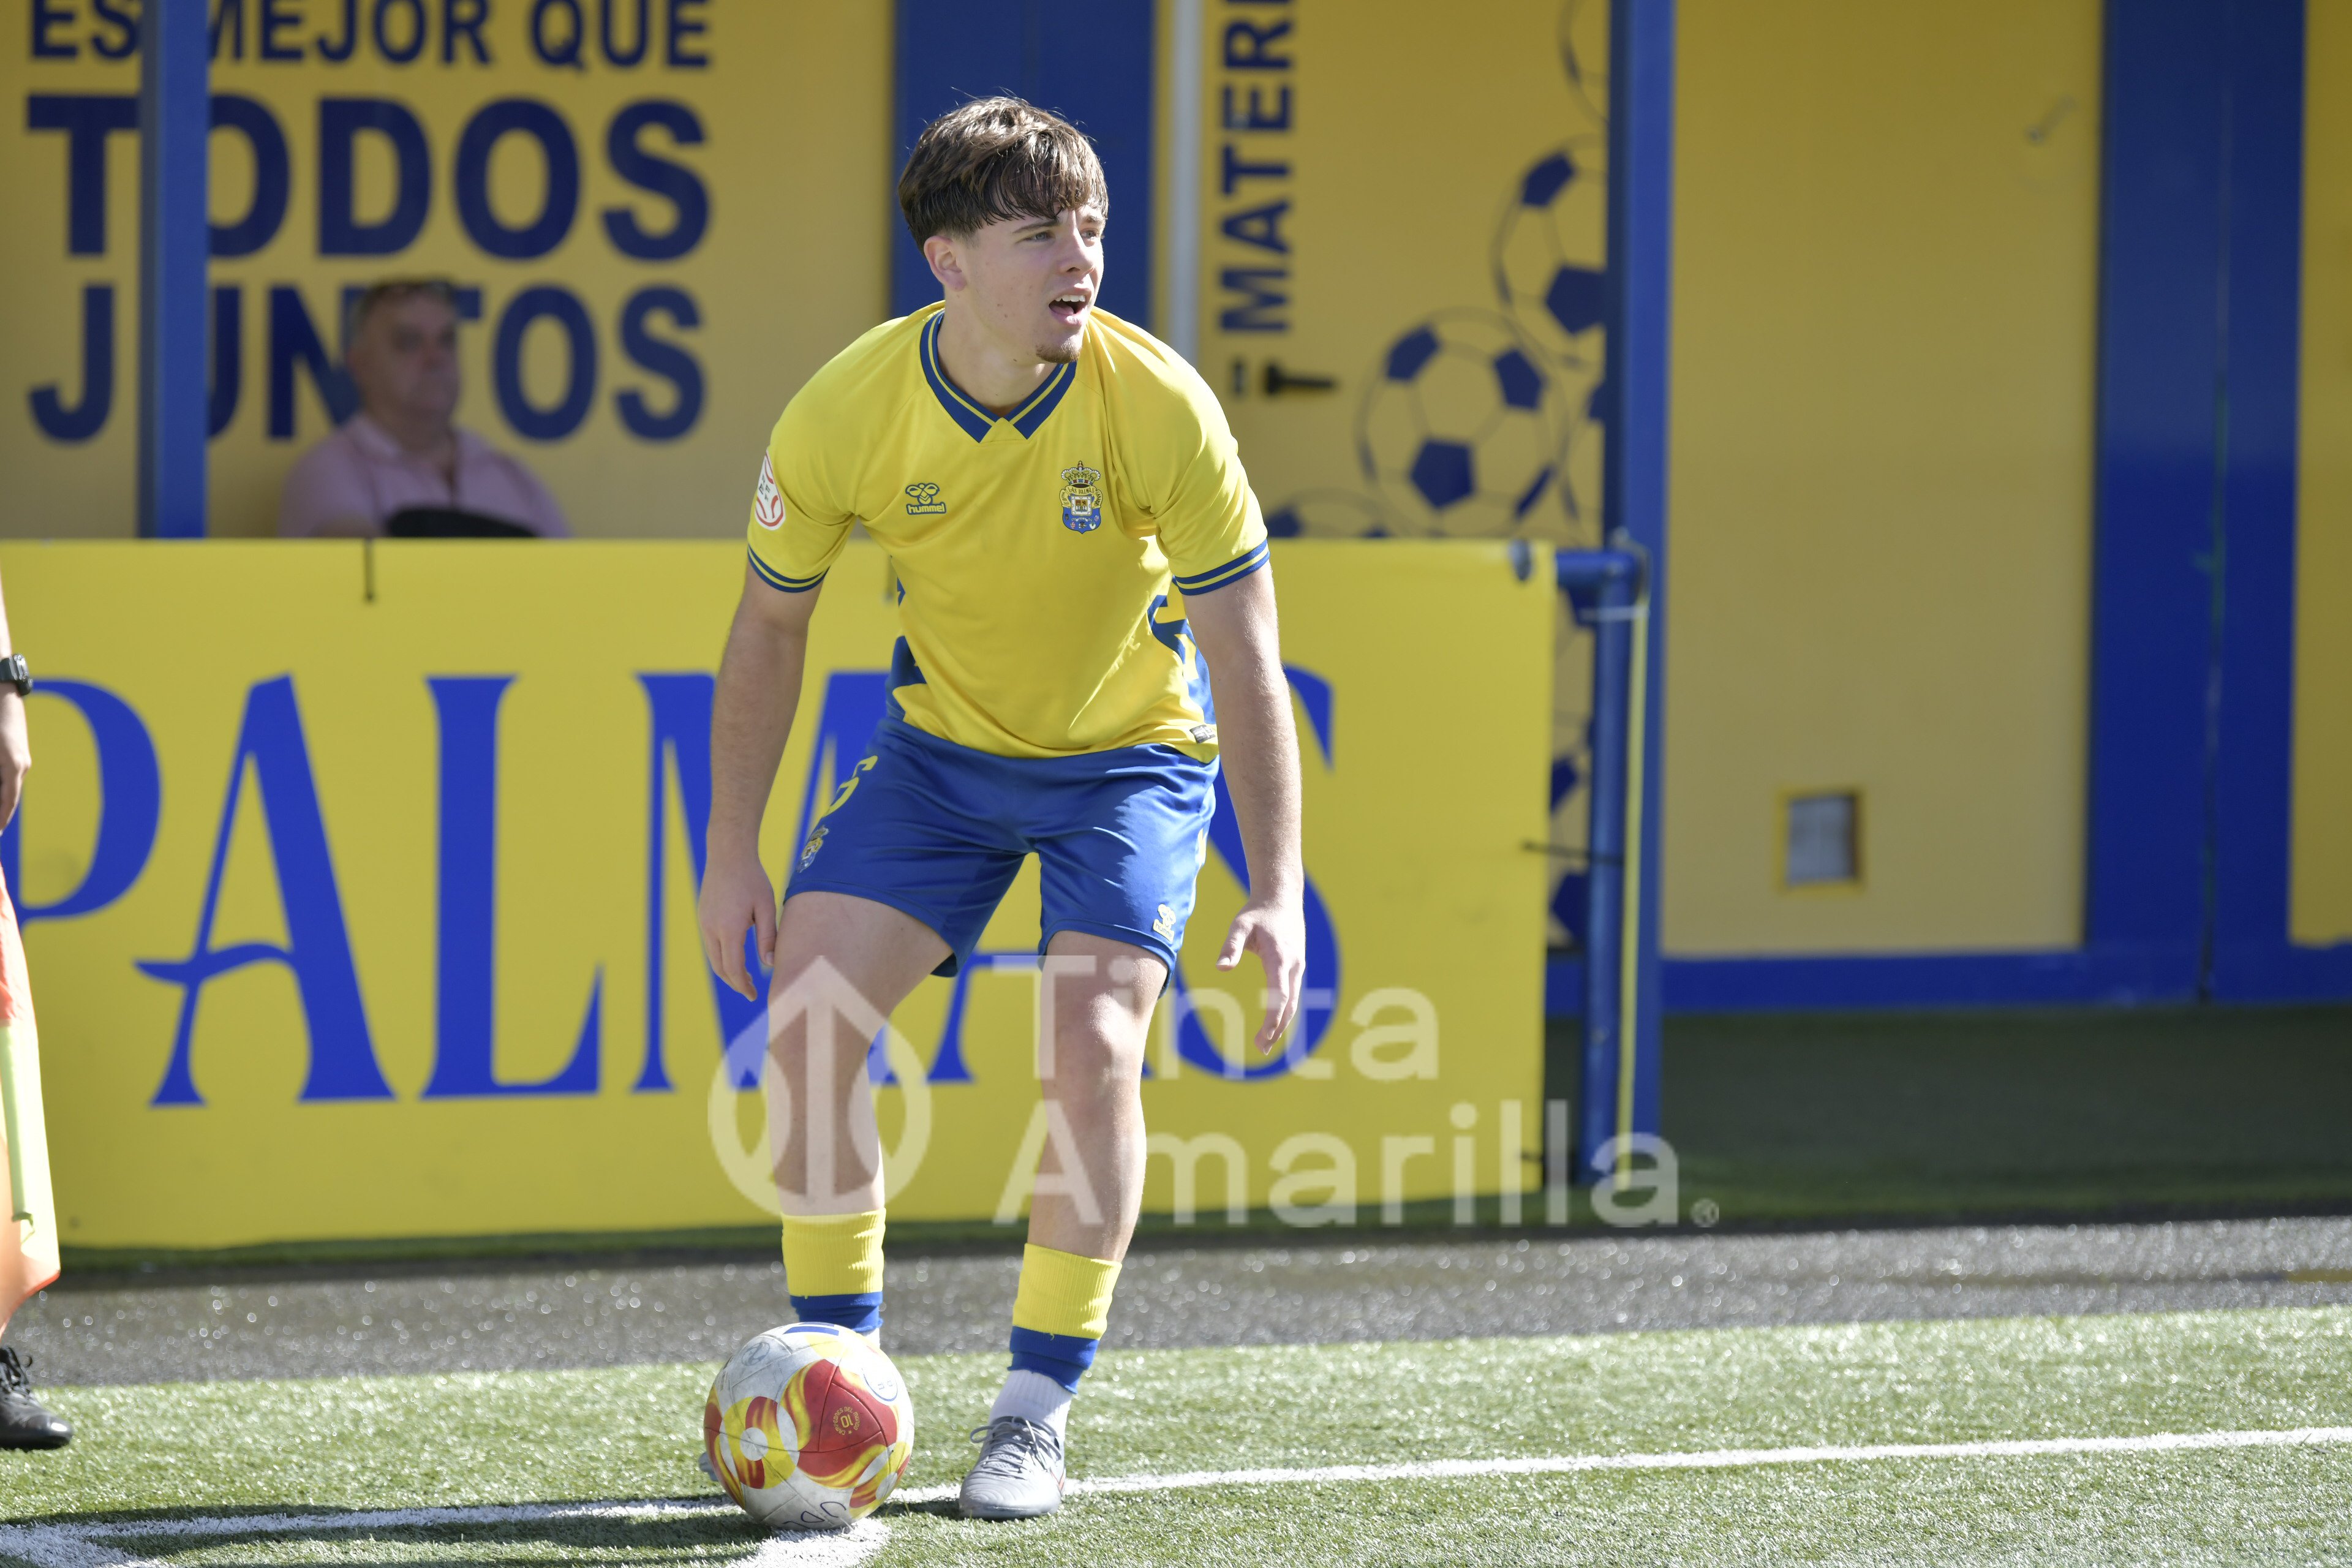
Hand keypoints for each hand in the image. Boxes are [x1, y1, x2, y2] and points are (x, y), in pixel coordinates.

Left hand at [0, 692, 29, 830]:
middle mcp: (21, 767)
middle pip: (10, 798)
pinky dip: (3, 791)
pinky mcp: (17, 756)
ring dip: (3, 804)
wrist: (3, 696)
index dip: (2, 819)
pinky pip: (10, 779)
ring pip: (10, 789)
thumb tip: (0, 795)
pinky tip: (0, 797)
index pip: (8, 801)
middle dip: (2, 815)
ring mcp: (22, 761)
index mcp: (13, 767)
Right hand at [698, 849, 776, 1001]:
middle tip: (750, 991)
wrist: (728, 854)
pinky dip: (722, 956)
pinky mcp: (703, 916)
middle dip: (734, 982)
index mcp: (729, 928)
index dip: (742, 985)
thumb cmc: (752, 879)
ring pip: (713, 957)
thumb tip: (769, 965)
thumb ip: (768, 937)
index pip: (733, 968)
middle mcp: (712, 928)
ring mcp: (704, 922)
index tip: (754, 995)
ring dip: (727, 970)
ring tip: (744, 977)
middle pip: (720, 967)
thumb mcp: (766, 907)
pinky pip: (711, 944)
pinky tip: (736, 956)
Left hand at [1218, 892, 1305, 1052]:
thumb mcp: (1239, 925)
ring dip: (1281, 1024)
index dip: (1272, 1020)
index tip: (1263, 1037)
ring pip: (1293, 1002)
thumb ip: (1230, 946)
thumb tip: (1221, 968)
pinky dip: (1285, 1012)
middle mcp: (1293, 966)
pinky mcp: (1296, 967)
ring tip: (1265, 1043)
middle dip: (1276, 1029)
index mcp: (1280, 959)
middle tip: (1260, 1049)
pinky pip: (1292, 994)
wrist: (1282, 898)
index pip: (1279, 997)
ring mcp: (1297, 967)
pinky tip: (1274, 1024)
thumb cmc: (1258, 913)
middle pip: (1289, 1006)